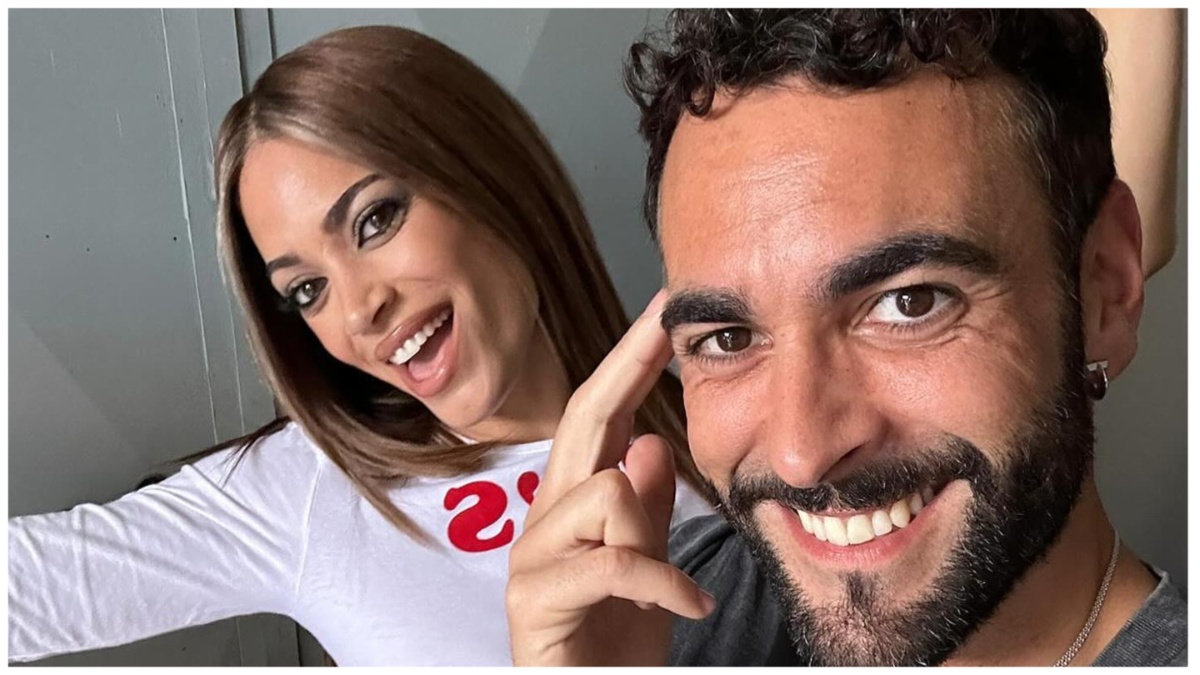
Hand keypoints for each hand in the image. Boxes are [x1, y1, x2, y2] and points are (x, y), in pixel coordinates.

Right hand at [506, 290, 714, 665]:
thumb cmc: (614, 641)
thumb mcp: (648, 568)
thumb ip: (646, 511)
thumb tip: (651, 445)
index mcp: (574, 505)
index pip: (600, 415)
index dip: (631, 360)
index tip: (666, 311)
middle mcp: (544, 519)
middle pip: (583, 418)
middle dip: (630, 363)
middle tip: (668, 318)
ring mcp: (532, 557)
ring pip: (606, 492)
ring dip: (651, 538)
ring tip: (672, 585)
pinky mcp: (533, 599)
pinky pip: (613, 563)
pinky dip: (664, 585)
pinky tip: (688, 606)